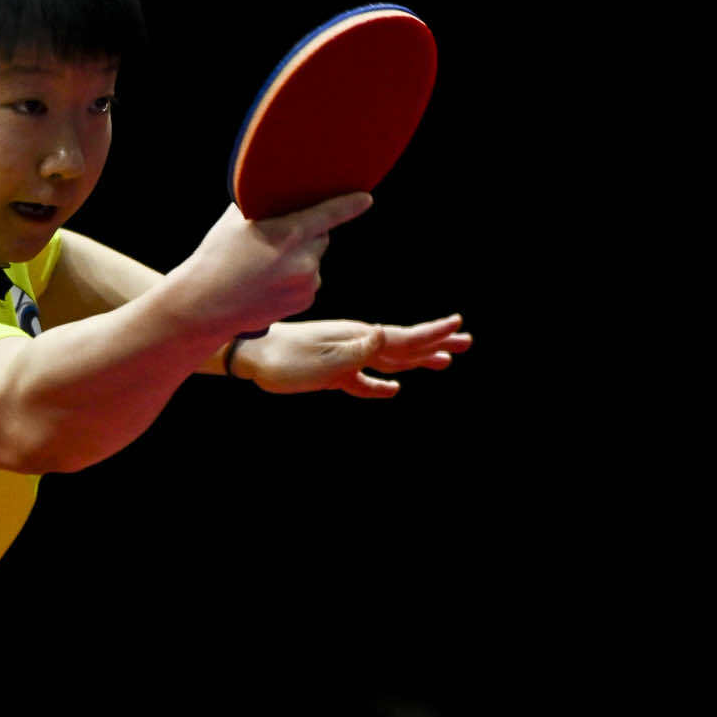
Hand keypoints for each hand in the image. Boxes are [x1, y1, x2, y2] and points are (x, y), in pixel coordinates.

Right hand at [173, 194, 373, 337]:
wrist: (204, 305)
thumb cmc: (215, 258)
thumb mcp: (235, 222)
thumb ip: (264, 208)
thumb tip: (280, 197)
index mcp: (288, 233)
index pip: (329, 213)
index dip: (350, 204)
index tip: (366, 198)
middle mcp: (303, 259)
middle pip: (320, 236)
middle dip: (307, 234)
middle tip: (278, 240)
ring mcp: (306, 282)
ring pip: (313, 259)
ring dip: (300, 258)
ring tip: (266, 268)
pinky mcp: (305, 300)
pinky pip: (309, 280)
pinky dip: (296, 278)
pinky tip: (270, 283)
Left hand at [234, 314, 469, 397]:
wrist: (251, 356)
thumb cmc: (285, 360)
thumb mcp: (322, 360)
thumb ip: (355, 351)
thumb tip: (383, 335)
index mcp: (359, 338)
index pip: (404, 337)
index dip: (433, 333)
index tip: (459, 324)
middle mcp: (357, 343)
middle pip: (405, 345)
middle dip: (436, 343)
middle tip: (466, 341)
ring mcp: (346, 356)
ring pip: (390, 360)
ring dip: (417, 361)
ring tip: (442, 363)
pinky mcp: (332, 371)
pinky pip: (364, 380)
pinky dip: (380, 385)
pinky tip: (391, 391)